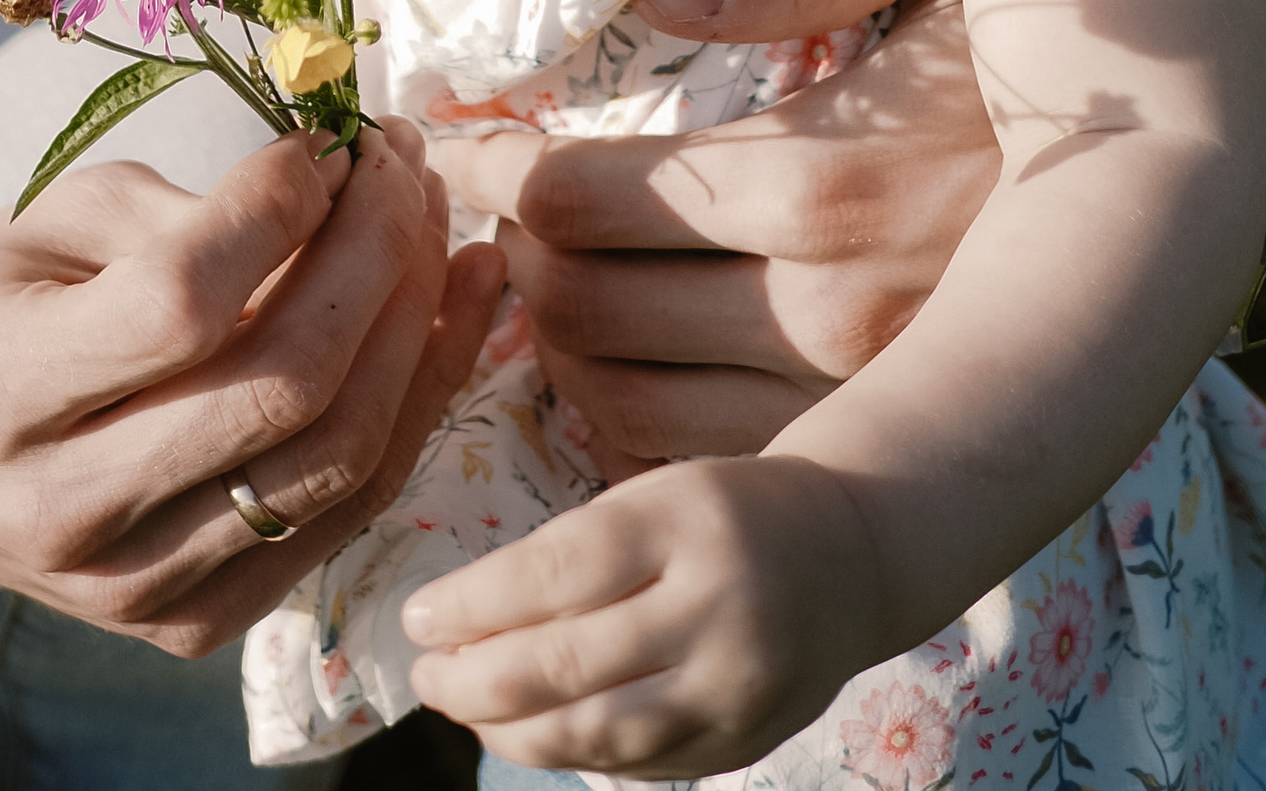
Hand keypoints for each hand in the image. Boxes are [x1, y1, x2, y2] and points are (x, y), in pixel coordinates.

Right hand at [0, 120, 502, 657]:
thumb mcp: (34, 224)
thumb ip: (173, 212)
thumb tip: (330, 180)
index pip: (180, 304)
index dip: (276, 208)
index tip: (323, 137)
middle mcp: (66, 512)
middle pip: (282, 388)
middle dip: (377, 254)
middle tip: (402, 162)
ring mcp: (136, 587)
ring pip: (336, 460)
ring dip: (418, 326)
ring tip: (440, 223)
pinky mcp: (194, 624)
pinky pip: (343, 513)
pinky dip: (413, 406)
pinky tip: (447, 314)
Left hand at [402, 453, 871, 778]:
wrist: (851, 553)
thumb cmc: (724, 513)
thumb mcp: (653, 500)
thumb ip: (572, 560)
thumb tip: (461, 628)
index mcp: (685, 521)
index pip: (553, 574)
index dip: (471, 604)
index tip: (414, 616)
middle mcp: (718, 606)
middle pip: (568, 665)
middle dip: (475, 680)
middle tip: (425, 677)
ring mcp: (736, 685)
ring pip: (599, 733)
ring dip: (513, 732)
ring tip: (465, 711)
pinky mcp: (745, 741)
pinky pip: (640, 764)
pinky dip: (573, 754)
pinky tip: (531, 734)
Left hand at [442, 0, 997, 464]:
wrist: (1185, 191)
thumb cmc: (1041, 43)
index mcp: (831, 183)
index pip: (587, 195)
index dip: (499, 164)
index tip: (460, 136)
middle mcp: (832, 315)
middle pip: (580, 310)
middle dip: (509, 251)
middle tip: (493, 198)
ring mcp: (851, 404)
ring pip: (616, 407)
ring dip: (551, 344)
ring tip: (542, 273)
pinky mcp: (866, 452)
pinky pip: (690, 466)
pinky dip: (621, 423)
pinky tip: (616, 355)